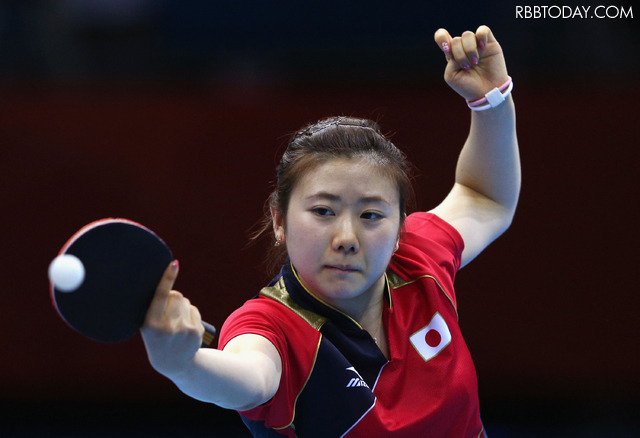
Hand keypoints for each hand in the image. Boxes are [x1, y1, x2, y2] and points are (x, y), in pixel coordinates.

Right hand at [141, 260, 204, 377]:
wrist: (175, 364)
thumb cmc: (157, 339)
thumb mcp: (147, 327)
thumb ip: (152, 308)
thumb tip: (165, 282)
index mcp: (151, 325)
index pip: (160, 296)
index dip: (167, 278)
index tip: (174, 264)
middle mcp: (168, 327)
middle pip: (176, 295)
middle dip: (172, 298)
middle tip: (167, 311)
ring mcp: (184, 329)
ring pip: (186, 301)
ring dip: (181, 306)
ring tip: (175, 321)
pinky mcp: (196, 330)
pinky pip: (194, 309)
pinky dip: (189, 313)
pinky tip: (184, 326)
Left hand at [434, 25, 508, 101]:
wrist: (486, 92)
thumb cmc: (468, 86)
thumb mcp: (452, 76)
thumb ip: (451, 59)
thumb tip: (461, 45)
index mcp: (451, 55)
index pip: (442, 37)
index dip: (441, 37)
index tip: (446, 48)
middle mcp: (463, 48)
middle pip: (456, 40)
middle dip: (459, 54)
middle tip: (467, 67)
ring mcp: (476, 44)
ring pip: (467, 35)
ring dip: (469, 49)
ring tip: (475, 62)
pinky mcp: (489, 43)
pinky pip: (483, 30)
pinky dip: (481, 37)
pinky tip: (482, 48)